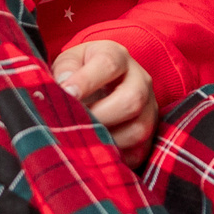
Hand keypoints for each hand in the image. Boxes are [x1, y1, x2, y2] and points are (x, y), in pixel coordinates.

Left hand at [52, 39, 157, 158]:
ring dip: (106, 140)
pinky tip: (94, 151)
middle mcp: (140, 81)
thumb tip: (64, 89)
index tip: (66, 94)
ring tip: (81, 138)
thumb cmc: (81, 72)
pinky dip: (114, 156)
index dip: (86, 81)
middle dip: (99, 116)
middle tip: (74, 123)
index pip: (108, 64)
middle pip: (132, 100)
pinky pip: (137, 152)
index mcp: (118, 57)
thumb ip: (64, 70)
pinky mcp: (149, 136)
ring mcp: (149, 109)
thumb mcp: (69, 62)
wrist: (101, 86)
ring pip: (138, 130)